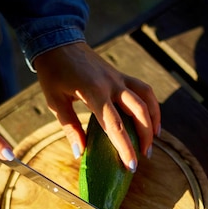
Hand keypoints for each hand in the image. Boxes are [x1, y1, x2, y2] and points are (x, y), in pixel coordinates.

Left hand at [34, 42, 160, 170]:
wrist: (58, 42)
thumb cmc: (54, 74)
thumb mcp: (55, 102)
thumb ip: (70, 128)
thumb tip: (80, 154)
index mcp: (94, 92)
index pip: (115, 125)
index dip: (125, 147)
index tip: (131, 166)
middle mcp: (112, 84)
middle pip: (139, 112)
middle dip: (145, 136)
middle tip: (145, 157)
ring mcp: (119, 78)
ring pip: (146, 98)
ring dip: (154, 120)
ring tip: (153, 141)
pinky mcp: (121, 75)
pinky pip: (143, 89)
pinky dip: (151, 105)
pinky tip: (151, 120)